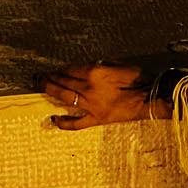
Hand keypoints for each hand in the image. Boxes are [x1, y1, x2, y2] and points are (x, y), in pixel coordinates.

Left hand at [37, 63, 172, 129]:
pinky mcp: (96, 119)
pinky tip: (53, 120)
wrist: (150, 99)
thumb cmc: (139, 78)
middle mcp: (89, 88)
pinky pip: (77, 123)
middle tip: (37, 77)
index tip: (53, 68)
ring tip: (41, 87)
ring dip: (51, 92)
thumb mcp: (120, 64)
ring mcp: (91, 105)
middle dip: (49, 78)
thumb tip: (89, 66)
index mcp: (95, 72)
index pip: (71, 69)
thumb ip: (102, 65)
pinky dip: (64, 122)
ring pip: (66, 98)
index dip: (61, 68)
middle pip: (64, 81)